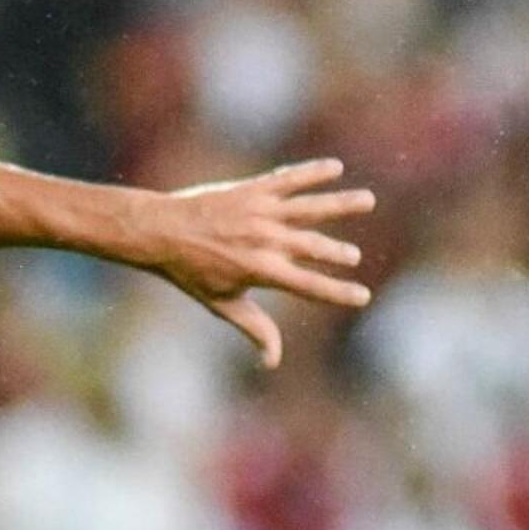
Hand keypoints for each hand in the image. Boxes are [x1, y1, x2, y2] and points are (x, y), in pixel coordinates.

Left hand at [136, 158, 376, 366]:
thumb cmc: (190, 272)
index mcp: (261, 270)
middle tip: (354, 257)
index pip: (309, 284)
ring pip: (309, 207)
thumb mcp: (223, 303)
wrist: (161, 230)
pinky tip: (335, 167)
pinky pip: (288, 180)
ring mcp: (260, 212)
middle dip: (337, 252)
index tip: (363, 296)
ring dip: (340, 203)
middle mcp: (265, 240)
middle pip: (313, 246)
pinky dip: (311, 173)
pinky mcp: (252, 191)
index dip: (338, 292)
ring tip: (368, 200)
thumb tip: (273, 362)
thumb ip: (254, 328)